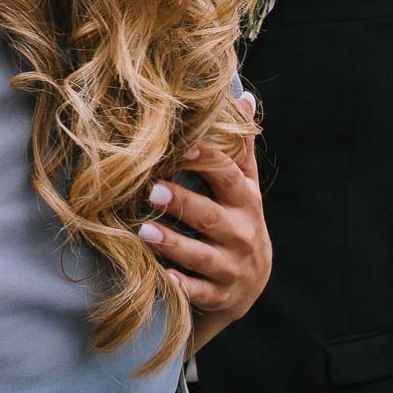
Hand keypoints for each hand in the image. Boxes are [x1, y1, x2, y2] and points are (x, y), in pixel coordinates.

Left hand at [140, 95, 271, 352]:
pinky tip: (163, 278)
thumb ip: (238, 146)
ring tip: (144, 231)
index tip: (179, 147)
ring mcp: (231, 267)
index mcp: (245, 200)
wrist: (249, 283)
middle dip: (183, 203)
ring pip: (201, 256)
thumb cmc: (237, 220)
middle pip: (211, 216)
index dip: (205, 159)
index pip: (227, 175)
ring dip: (173, 244)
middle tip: (151, 190)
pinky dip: (182, 286)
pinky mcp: (218, 296)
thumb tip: (243, 96)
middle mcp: (241, 233)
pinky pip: (198, 292)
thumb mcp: (243, 185)